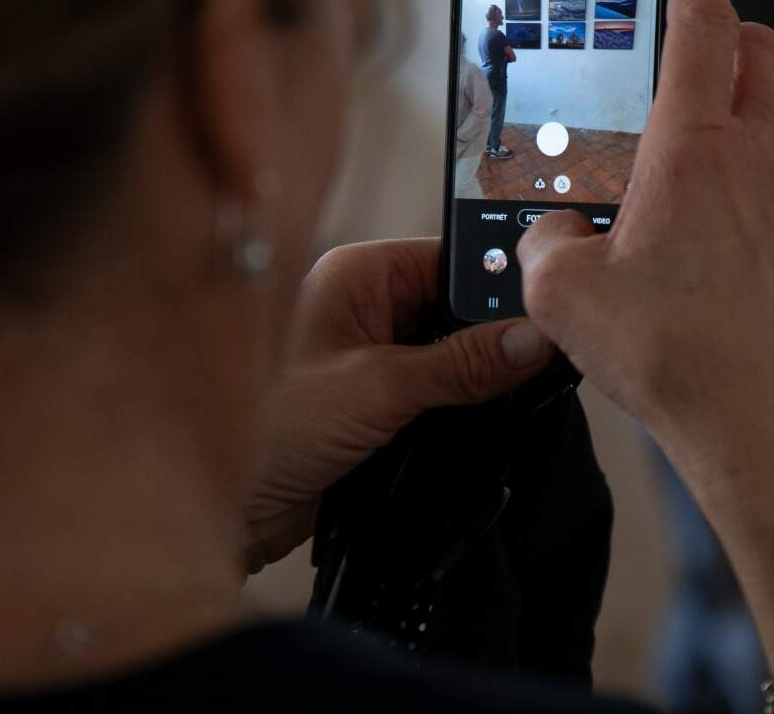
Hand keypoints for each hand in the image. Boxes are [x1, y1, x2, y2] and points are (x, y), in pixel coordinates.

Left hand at [244, 238, 554, 571]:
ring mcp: (373, 359)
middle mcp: (366, 308)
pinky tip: (494, 424)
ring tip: (526, 395)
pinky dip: (465, 410)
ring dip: (482, 380)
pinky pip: (441, 395)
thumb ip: (461, 364)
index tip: (550, 311)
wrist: (223, 513)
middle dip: (495, 337)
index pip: (452, 259)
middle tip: (546, 361)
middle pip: (458, 308)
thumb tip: (532, 340)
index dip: (500, 285)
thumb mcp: (377, 388)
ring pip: (454, 356)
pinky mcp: (378, 406)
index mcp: (357, 275)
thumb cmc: (268, 432)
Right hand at [517, 0, 773, 482]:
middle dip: (723, 27)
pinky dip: (742, 176)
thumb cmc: (674, 357)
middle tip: (677, 42)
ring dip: (728, 112)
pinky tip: (700, 229)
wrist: (767, 431)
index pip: (706, 22)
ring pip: (770, 119)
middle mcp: (759, 161)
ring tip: (670, 156)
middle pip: (758, 51)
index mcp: (697, 149)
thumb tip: (556, 231)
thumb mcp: (564, 295)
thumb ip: (545, 242)